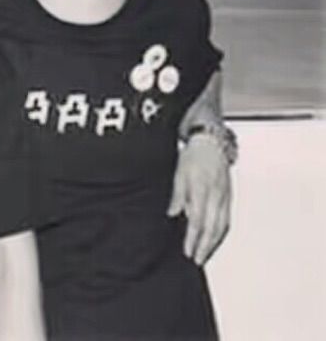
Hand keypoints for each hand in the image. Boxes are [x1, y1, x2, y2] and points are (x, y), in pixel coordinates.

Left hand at [167, 134, 230, 265]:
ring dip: (214, 243)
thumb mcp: (179, 173)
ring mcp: (225, 197)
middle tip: (197, 259)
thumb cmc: (193, 156)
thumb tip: (173, 214)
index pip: (197, 220)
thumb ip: (178, 195)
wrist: (211, 144)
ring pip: (222, 226)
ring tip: (205, 254)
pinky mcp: (229, 197)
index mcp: (202, 189)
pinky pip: (227, 219)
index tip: (188, 250)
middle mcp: (216, 195)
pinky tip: (215, 239)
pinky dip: (222, 233)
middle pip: (212, 227)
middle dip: (205, 246)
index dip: (193, 238)